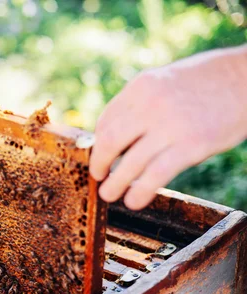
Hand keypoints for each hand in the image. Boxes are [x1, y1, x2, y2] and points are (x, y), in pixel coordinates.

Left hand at [90, 45, 246, 209]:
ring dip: (114, 184)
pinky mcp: (192, 145)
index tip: (99, 157)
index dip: (97, 143)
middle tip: (98, 177)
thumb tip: (116, 136)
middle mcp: (151, 104)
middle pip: (109, 141)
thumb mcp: (165, 83)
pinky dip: (140, 192)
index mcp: (142, 86)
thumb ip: (141, 105)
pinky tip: (134, 201)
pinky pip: (156, 175)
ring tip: (110, 195)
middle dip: (99, 164)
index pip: (106, 120)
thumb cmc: (206, 82)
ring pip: (129, 162)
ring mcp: (171, 125)